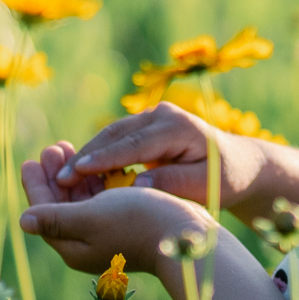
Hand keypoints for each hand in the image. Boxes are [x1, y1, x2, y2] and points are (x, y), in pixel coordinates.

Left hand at [16, 157, 217, 287]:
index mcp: (74, 247)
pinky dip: (93, 182)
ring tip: (68, 148)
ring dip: (73, 176)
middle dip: (54, 175)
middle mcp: (87, 244)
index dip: (36, 186)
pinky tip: (95, 164)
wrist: (187, 235)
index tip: (30, 160)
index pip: (44, 213)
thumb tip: (23, 221)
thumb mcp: (91, 216)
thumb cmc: (138, 221)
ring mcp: (107, 235)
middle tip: (53, 147)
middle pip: (60, 207)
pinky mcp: (125, 225)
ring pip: (81, 202)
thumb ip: (55, 217)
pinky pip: (101, 201)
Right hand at [39, 106, 286, 214]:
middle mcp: (162, 115)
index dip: (103, 160)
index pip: (133, 144)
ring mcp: (153, 117)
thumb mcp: (204, 185)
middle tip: (60, 179)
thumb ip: (172, 182)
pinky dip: (99, 154)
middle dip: (86, 156)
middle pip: (116, 135)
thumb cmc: (224, 179)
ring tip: (63, 177)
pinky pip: (117, 139)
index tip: (76, 173)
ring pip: (112, 134)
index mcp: (177, 127)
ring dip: (88, 154)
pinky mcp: (147, 126)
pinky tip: (80, 172)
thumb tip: (137, 185)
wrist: (239, 163)